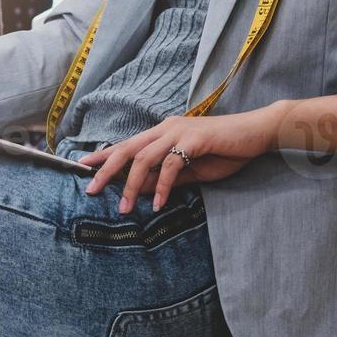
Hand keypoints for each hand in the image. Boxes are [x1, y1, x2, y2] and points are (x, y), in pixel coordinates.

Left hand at [81, 106, 284, 210]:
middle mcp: (166, 128)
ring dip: (131, 185)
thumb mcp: (189, 170)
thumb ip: (163, 179)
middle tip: (90, 189)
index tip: (80, 166)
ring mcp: (179, 131)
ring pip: (144, 158)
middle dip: (105, 170)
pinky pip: (171, 164)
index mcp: (162, 132)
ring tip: (124, 208)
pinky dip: (162, 186)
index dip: (101, 155)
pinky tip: (159, 203)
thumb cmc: (224, 150)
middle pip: (126, 149)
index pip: (125, 144)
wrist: (257, 133)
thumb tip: (137, 190)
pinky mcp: (194, 139)